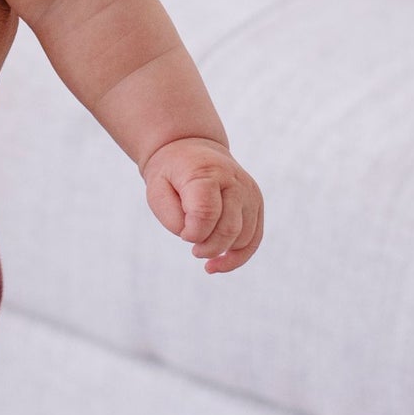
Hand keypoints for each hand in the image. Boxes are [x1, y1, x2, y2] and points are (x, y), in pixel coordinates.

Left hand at [142, 137, 262, 273]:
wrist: (191, 149)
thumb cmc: (171, 174)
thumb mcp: (156, 190)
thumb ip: (171, 217)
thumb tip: (195, 238)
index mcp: (207, 173)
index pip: (207, 212)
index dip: (193, 232)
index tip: (183, 234)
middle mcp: (235, 182)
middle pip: (229, 228)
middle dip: (208, 247)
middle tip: (192, 248)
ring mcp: (249, 193)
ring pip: (244, 237)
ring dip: (221, 251)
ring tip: (201, 249)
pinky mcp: (256, 204)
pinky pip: (254, 239)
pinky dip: (238, 257)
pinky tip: (217, 264)